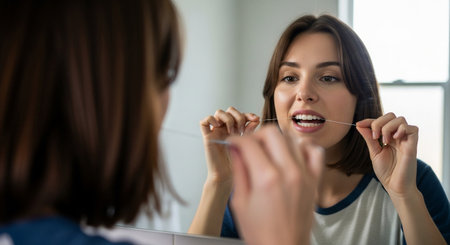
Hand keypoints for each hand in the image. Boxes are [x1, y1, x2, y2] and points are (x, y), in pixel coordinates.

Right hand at [199, 107, 259, 183]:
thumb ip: (250, 132)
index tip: (256, 119)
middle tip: (242, 129)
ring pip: (219, 112)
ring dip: (228, 119)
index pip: (241, 114)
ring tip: (232, 131)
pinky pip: (204, 122)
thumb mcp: (248, 145)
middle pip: (230, 110)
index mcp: (235, 129)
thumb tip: (256, 119)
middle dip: (239, 116)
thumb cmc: (238, 164)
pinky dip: (211, 120)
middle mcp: (225, 128)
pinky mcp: (208, 137)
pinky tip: (219, 128)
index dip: (248, 114)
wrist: (227, 177)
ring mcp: (216, 132)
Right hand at [228, 125, 323, 244]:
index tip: (233, 142)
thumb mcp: (240, 202)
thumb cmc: (262, 233)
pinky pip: (315, 151)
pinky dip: (303, 146)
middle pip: (272, 133)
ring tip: (268, 151)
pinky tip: (292, 153)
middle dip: (256, 135)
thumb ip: (239, 170)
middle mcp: (288, 172)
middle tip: (249, 145)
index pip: (249, 142)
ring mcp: (304, 175)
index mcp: (266, 178)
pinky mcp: (315, 180)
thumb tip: (236, 148)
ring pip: (292, 138)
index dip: (237, 139)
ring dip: (277, 139)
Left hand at [356, 112, 418, 197]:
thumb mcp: (374, 152)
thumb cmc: (386, 172)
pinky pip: (413, 129)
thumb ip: (369, 138)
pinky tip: (394, 139)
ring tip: (385, 141)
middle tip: (375, 137)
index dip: (370, 120)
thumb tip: (359, 124)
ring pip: (400, 119)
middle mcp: (398, 136)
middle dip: (379, 122)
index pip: (381, 121)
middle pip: (391, 116)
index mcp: (389, 137)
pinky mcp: (413, 145)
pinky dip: (402, 129)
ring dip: (388, 127)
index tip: (359, 124)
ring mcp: (406, 140)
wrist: (395, 186)